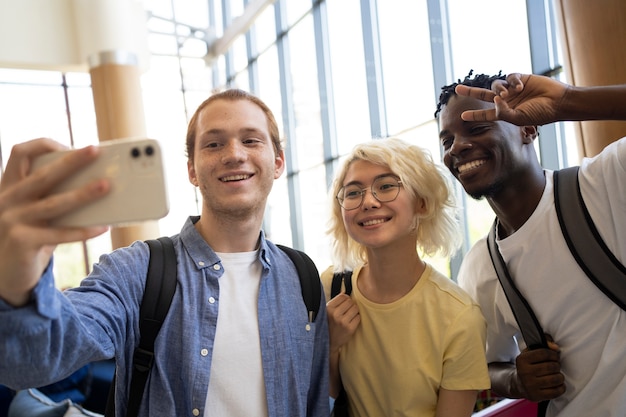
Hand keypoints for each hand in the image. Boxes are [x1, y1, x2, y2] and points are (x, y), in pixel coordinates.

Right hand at [0, 138, 109, 306]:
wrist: (5, 275)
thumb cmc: (29, 237)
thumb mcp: (36, 212)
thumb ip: (54, 197)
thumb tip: (99, 184)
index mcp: (9, 186)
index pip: (19, 153)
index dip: (43, 145)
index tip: (69, 145)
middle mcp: (6, 200)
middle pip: (43, 174)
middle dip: (71, 161)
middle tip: (96, 150)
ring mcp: (11, 221)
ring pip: (54, 203)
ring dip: (83, 194)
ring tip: (107, 186)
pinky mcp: (21, 242)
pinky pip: (58, 234)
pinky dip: (83, 230)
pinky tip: (103, 227)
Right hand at [326, 292, 359, 352]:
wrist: (329, 341)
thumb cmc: (329, 324)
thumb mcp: (328, 311)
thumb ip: (336, 301)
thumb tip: (345, 291)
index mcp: (329, 308)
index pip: (343, 296)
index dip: (346, 299)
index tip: (345, 304)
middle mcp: (335, 314)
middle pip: (350, 302)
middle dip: (351, 305)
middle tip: (348, 311)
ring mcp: (343, 322)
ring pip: (356, 309)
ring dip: (355, 312)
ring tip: (350, 316)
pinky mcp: (350, 328)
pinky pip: (358, 317)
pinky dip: (356, 319)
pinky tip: (351, 322)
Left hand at [455, 73, 568, 125]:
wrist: (558, 101)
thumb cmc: (540, 113)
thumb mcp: (519, 118)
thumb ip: (504, 113)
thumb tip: (493, 101)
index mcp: (504, 112)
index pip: (486, 114)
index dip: (474, 115)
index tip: (462, 116)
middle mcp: (506, 100)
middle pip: (484, 95)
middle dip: (470, 92)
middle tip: (457, 88)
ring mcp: (512, 89)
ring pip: (496, 85)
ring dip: (499, 89)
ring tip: (507, 94)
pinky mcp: (520, 78)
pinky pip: (509, 77)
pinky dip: (512, 81)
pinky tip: (520, 87)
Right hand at [515, 338, 565, 401]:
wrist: (519, 384)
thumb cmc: (529, 365)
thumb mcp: (531, 352)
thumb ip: (544, 344)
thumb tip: (556, 347)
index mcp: (522, 359)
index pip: (544, 353)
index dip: (553, 354)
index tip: (554, 357)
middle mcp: (524, 372)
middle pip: (551, 366)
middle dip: (557, 366)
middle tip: (555, 367)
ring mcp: (530, 385)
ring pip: (555, 379)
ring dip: (560, 377)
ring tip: (556, 375)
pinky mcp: (536, 396)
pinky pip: (556, 391)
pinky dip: (561, 387)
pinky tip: (557, 384)